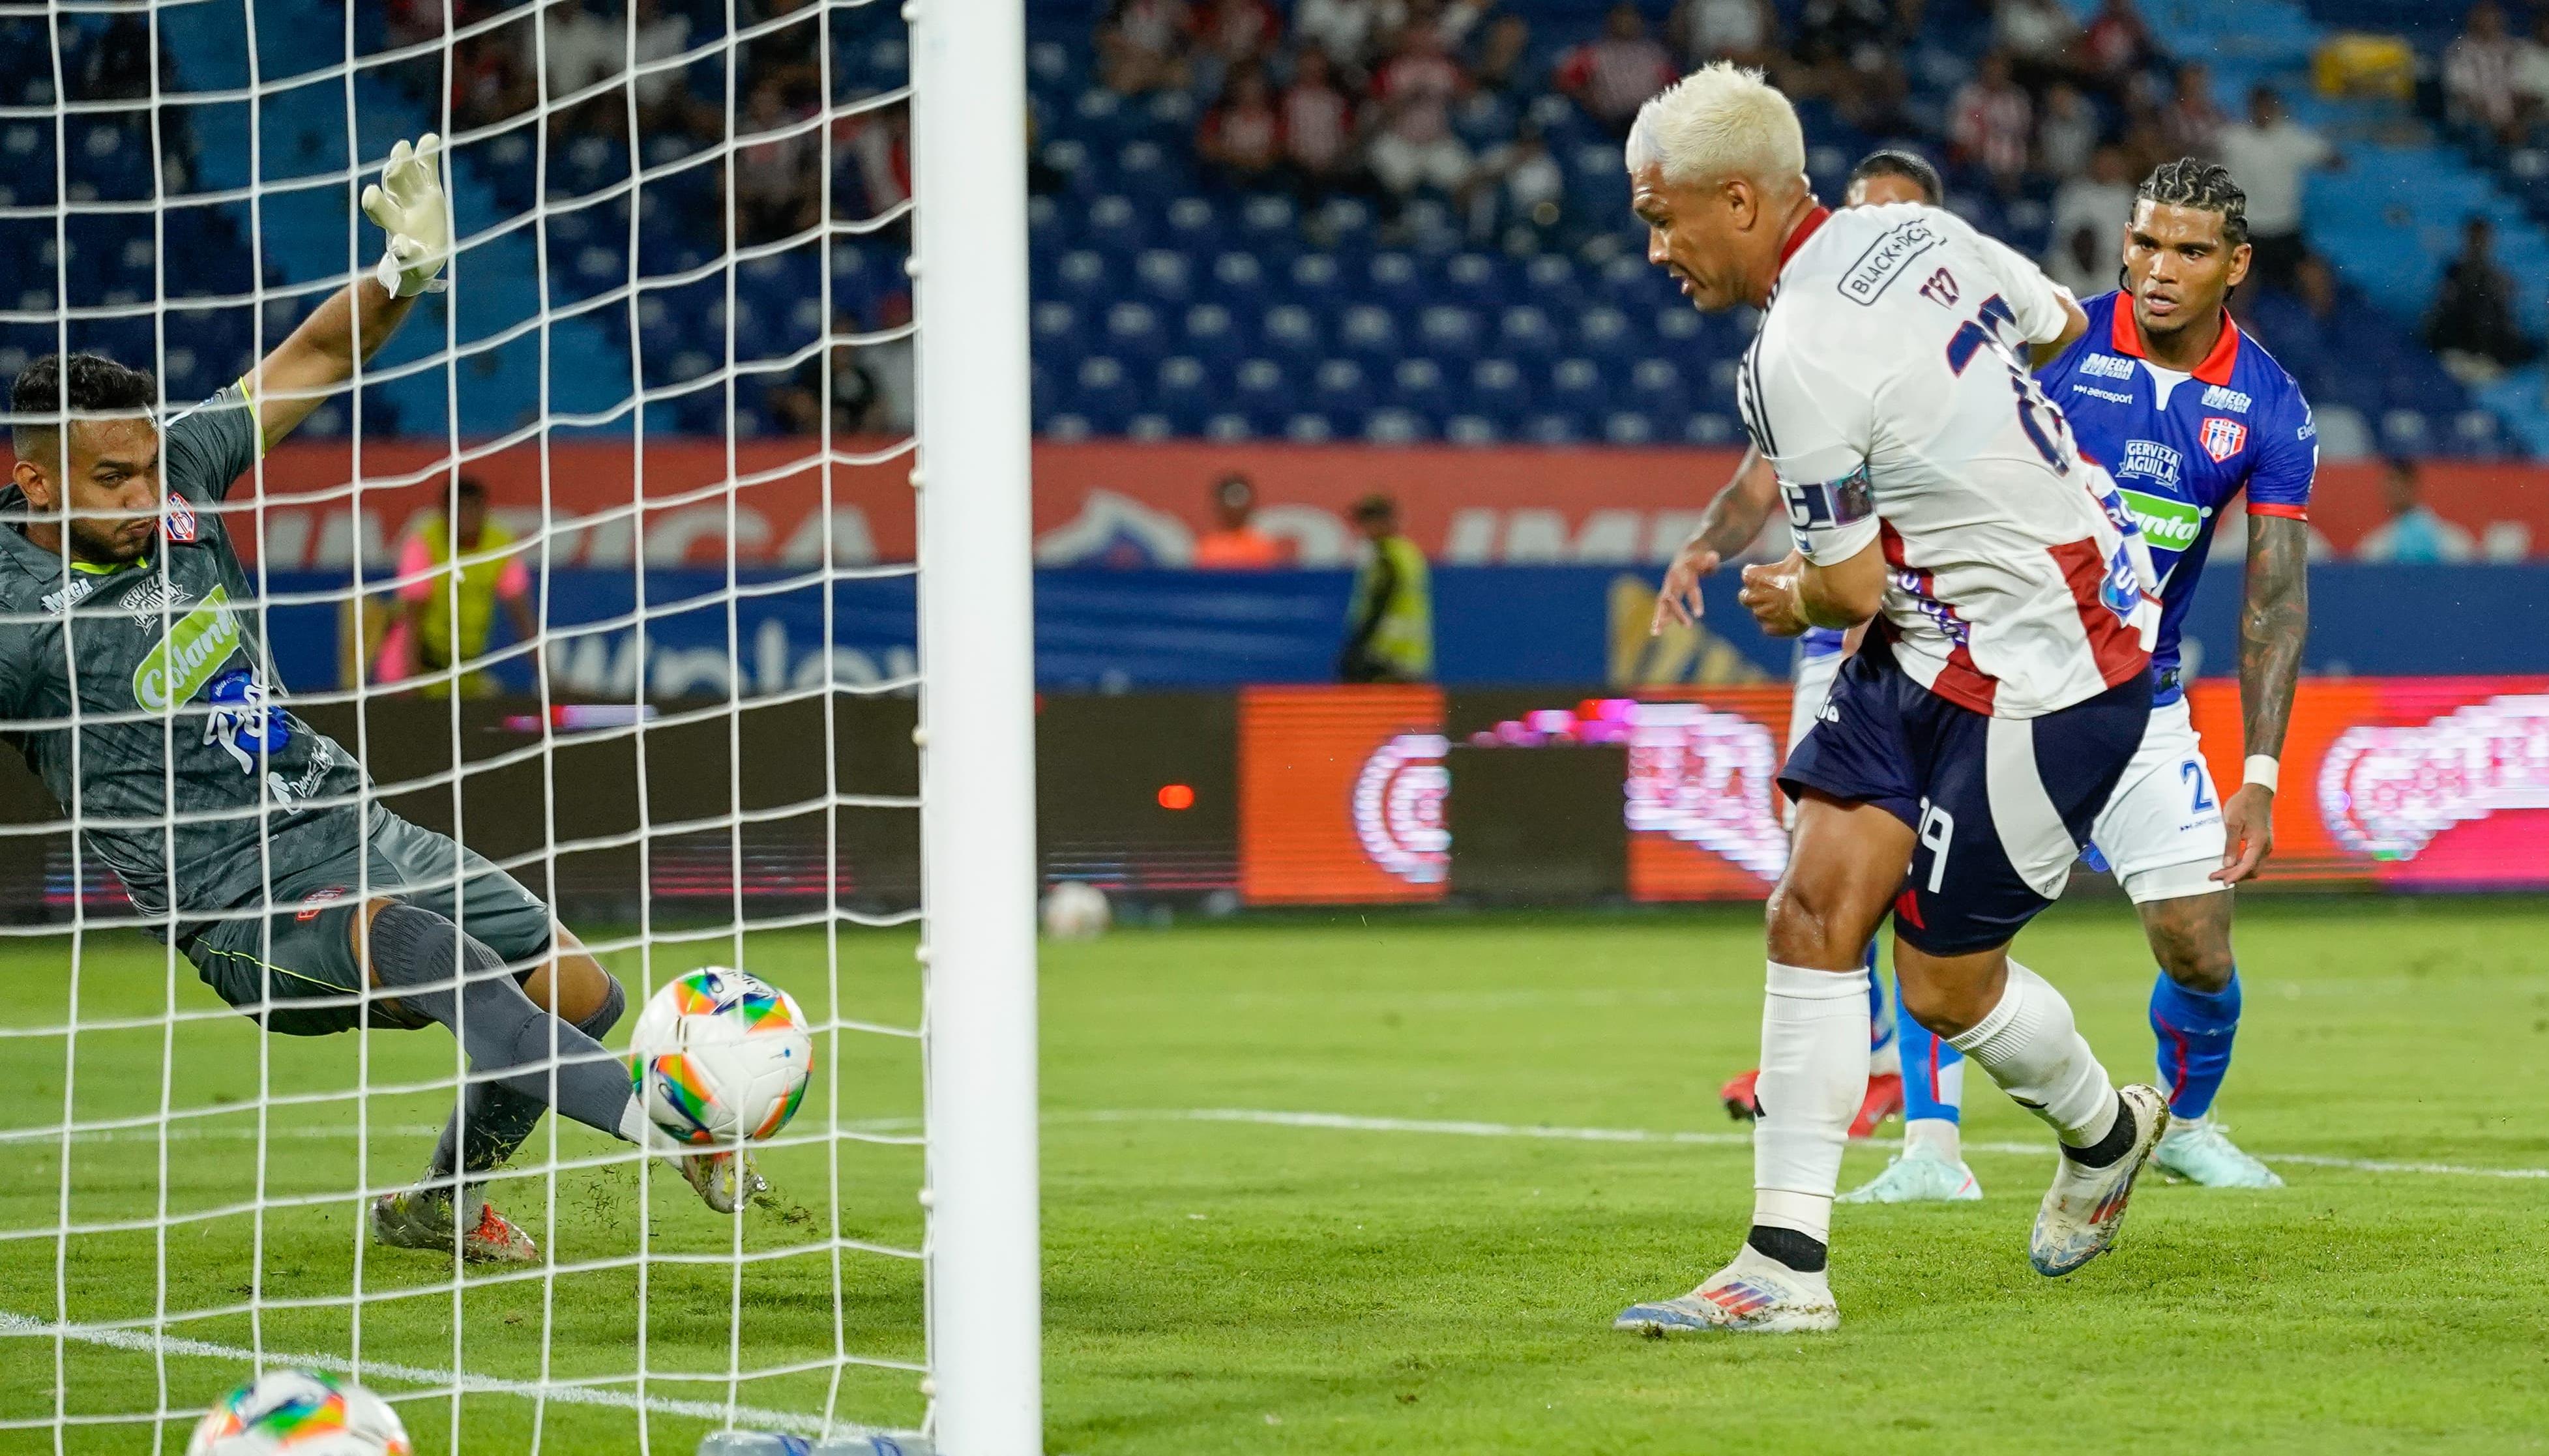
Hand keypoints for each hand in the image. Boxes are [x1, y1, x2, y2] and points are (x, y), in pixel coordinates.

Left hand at [362, 134, 450, 297]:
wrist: (423, 256)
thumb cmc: (414, 266)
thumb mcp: (413, 268)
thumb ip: (407, 258)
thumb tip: (400, 245)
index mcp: (392, 225)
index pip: (379, 210)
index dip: (375, 202)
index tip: (371, 193)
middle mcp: (398, 205)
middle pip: (392, 186)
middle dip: (394, 175)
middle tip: (394, 166)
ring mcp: (413, 195)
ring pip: (406, 173)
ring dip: (403, 160)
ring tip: (402, 147)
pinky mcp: (429, 189)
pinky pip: (427, 169)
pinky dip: (427, 155)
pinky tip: (430, 139)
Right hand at [1649, 535, 1721, 634]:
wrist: (1686, 556)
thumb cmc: (1699, 559)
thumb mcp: (1707, 557)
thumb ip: (1710, 560)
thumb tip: (1713, 557)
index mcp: (1683, 573)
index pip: (1689, 589)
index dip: (1694, 601)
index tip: (1699, 614)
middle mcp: (1672, 582)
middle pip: (1672, 599)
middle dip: (1677, 612)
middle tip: (1688, 626)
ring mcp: (1668, 589)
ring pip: (1662, 605)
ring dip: (1659, 618)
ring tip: (1656, 633)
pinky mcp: (1666, 595)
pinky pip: (1662, 609)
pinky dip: (1659, 620)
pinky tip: (1656, 632)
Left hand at [1737, 551, 1811, 637]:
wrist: (1817, 597)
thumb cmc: (1807, 572)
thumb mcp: (1796, 555)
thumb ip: (1789, 555)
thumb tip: (1799, 542)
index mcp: (1753, 576)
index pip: (1747, 574)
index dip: (1758, 574)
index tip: (1767, 574)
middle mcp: (1752, 596)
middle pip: (1745, 597)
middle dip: (1754, 595)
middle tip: (1769, 593)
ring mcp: (1762, 614)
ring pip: (1758, 614)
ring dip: (1767, 610)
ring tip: (1784, 606)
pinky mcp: (1772, 629)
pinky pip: (1770, 627)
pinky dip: (1777, 624)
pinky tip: (1789, 618)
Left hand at [2213, 782, 2274, 883]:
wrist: (2257, 792)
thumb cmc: (2244, 804)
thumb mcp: (2232, 823)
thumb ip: (2230, 845)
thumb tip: (2227, 864)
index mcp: (2259, 843)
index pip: (2247, 866)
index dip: (2234, 876)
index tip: (2222, 882)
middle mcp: (2266, 847)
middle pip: (2252, 870)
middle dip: (2235, 876)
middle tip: (2215, 876)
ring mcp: (2266, 845)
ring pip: (2254, 867)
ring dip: (2238, 871)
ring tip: (2220, 872)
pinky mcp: (2262, 843)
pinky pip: (2253, 859)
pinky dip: (2242, 865)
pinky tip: (2229, 863)